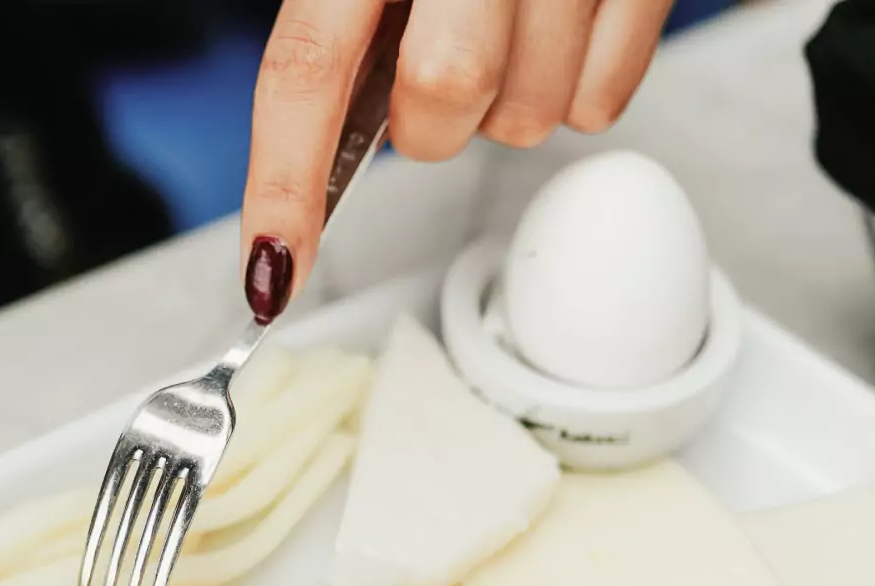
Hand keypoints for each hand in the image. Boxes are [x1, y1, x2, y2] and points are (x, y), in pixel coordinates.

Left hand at [239, 0, 673, 318]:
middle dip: (434, 120)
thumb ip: (339, 24)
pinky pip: (602, 100)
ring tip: (513, 25)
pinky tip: (564, 25)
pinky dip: (581, 86)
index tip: (272, 271)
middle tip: (445, 60)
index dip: (284, 182)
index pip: (305, 67)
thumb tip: (316, 144)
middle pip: (440, 103)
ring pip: (529, 117)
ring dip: (510, 101)